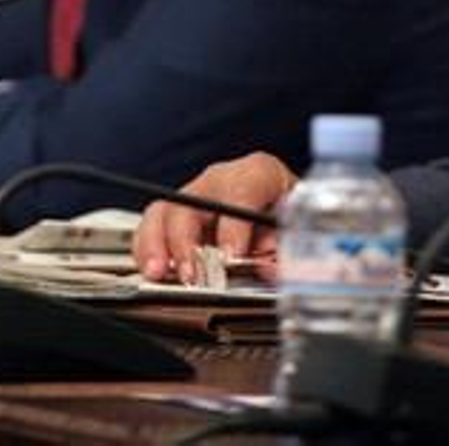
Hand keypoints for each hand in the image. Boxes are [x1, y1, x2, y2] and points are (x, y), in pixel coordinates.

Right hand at [132, 153, 297, 283]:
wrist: (285, 214)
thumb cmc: (291, 217)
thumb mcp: (300, 233)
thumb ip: (287, 252)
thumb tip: (269, 269)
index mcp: (258, 174)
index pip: (241, 190)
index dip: (234, 227)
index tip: (232, 256)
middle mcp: (222, 180)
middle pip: (191, 199)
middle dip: (185, 239)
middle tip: (191, 274)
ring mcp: (197, 197)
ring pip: (162, 211)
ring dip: (156, 244)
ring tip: (158, 272)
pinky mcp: (179, 218)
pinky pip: (152, 228)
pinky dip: (148, 251)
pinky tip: (154, 271)